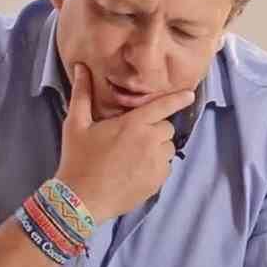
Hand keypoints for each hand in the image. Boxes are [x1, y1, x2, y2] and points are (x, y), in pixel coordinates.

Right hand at [54, 63, 194, 224]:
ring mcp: (156, 163)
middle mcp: (150, 141)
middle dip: (154, 130)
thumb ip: (82, 94)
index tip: (190, 94)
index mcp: (133, 124)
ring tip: (134, 156)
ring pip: (167, 149)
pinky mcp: (157, 182)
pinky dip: (155, 167)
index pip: (163, 106)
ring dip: (157, 149)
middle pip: (166, 128)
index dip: (178, 99)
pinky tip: (136, 171)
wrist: (81, 199)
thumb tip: (81, 67)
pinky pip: (165, 168)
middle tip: (132, 138)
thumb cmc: (78, 159)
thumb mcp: (76, 124)